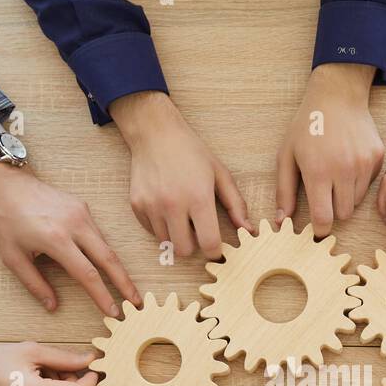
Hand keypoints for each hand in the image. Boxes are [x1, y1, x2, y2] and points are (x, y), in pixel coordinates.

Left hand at [0, 162, 138, 314]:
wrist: (8, 184)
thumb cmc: (7, 221)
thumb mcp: (13, 258)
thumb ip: (34, 284)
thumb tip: (52, 306)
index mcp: (56, 239)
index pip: (87, 274)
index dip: (102, 296)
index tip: (114, 312)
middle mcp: (75, 225)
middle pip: (109, 259)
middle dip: (125, 283)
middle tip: (136, 302)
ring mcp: (81, 214)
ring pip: (106, 246)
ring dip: (116, 268)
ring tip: (124, 287)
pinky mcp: (83, 207)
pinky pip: (97, 234)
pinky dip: (103, 252)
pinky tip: (105, 265)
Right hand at [109, 91, 252, 259]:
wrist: (155, 133)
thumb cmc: (191, 152)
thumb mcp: (220, 174)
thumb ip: (236, 204)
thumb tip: (248, 230)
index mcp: (198, 198)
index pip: (208, 243)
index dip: (215, 251)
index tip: (216, 247)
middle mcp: (173, 205)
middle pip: (184, 250)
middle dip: (193, 245)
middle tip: (197, 230)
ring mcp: (152, 206)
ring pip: (166, 243)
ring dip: (176, 235)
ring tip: (181, 215)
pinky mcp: (137, 206)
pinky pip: (151, 231)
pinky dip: (161, 226)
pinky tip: (166, 207)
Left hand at [276, 64, 383, 236]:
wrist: (337, 96)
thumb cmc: (307, 126)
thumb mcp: (286, 156)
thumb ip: (284, 191)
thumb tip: (281, 222)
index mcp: (318, 171)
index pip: (324, 217)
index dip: (320, 228)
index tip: (316, 229)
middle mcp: (344, 170)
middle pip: (344, 214)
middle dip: (333, 210)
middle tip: (324, 195)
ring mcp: (363, 163)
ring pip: (357, 201)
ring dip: (346, 196)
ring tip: (335, 176)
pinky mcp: (377, 157)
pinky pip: (369, 184)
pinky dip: (358, 181)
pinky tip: (348, 163)